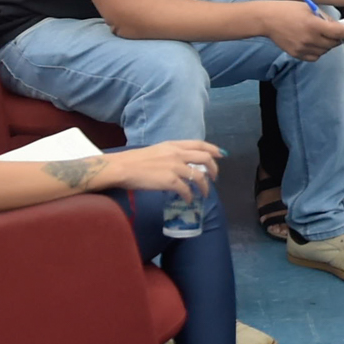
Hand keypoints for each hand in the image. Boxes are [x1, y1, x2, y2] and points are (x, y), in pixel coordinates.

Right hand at [102, 140, 222, 202]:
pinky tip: (188, 200)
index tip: (221, 155)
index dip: (213, 149)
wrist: (122, 168)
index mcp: (173, 145)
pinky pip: (186, 190)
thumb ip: (170, 154)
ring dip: (204, 186)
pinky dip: (189, 196)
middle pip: (205, 158)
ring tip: (204, 193)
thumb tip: (180, 164)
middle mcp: (177, 154)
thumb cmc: (134, 161)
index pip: (200, 144)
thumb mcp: (157, 151)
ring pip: (199, 176)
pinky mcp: (169, 181)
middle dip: (214, 169)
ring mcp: (174, 167)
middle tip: (214, 178)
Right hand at [257, 2, 343, 59]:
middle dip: (338, 38)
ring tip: (322, 36)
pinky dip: (318, 51)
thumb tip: (337, 26)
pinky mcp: (296, 54)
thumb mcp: (309, 8)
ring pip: (325, 51)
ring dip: (328, 45)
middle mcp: (309, 38)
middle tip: (338, 33)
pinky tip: (314, 43)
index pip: (339, 32)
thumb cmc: (287, 10)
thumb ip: (324, 18)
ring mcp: (303, 48)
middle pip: (333, 43)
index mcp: (314, 24)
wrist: (267, 20)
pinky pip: (314, 57)